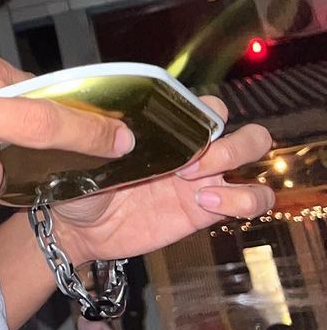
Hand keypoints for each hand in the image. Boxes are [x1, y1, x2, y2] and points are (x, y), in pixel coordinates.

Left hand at [49, 98, 273, 265]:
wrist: (77, 227)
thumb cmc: (78, 181)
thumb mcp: (84, 153)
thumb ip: (100, 137)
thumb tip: (117, 130)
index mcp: (162, 125)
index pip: (200, 102)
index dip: (196, 113)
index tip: (170, 134)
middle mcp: (188, 146)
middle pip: (237, 122)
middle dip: (225, 140)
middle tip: (188, 163)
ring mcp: (202, 176)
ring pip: (252, 150)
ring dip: (234, 160)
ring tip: (196, 184)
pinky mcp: (207, 209)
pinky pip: (251, 199)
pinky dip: (244, 199)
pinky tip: (207, 203)